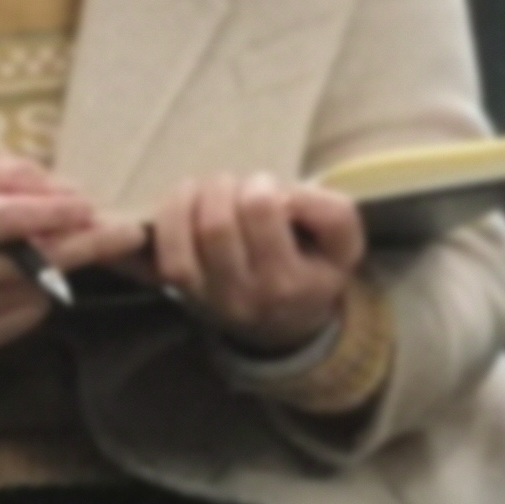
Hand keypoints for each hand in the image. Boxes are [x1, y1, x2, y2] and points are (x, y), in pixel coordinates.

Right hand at [0, 157, 95, 356]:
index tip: (89, 208)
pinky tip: (15, 277)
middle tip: (129, 234)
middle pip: (32, 263)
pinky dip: (34, 295)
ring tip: (46, 248)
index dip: (54, 213)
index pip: (5, 219)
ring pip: (33, 291)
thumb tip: (71, 198)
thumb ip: (15, 176)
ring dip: (56, 270)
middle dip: (87, 246)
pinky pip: (23, 317)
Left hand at [141, 173, 364, 356]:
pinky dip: (163, 223)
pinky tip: (180, 204)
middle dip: (222, 188)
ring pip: (181, 240)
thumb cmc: (316, 269)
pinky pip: (158, 257)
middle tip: (235, 184)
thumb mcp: (346, 244)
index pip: (261, 212)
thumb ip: (331, 212)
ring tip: (203, 187)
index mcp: (289, 282)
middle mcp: (244, 296)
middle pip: (216, 225)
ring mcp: (206, 298)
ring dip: (186, 199)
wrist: (288, 320)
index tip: (268, 186)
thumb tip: (283, 195)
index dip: (260, 185)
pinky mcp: (180, 294)